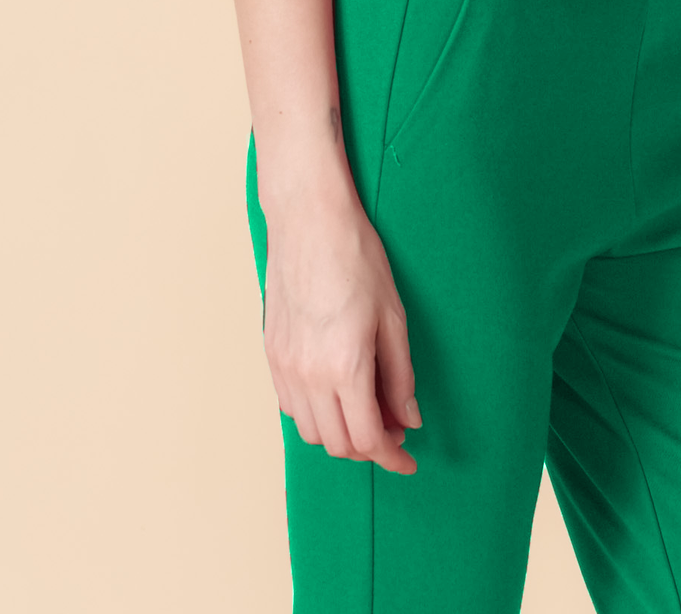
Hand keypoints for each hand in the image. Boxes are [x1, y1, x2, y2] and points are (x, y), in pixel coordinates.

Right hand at [258, 163, 421, 473]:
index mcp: (345, 367)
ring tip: (367, 409)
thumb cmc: (356, 257)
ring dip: (340, 433)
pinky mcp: (271, 353)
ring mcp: (284, 366)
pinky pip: (290, 406)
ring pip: (311, 431)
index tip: (408, 461)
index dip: (392, 457)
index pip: (367, 439)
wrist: (309, 219)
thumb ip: (400, 376)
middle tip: (396, 427)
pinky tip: (336, 391)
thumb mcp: (393, 317)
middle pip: (338, 443)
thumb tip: (409, 418)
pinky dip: (315, 413)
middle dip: (370, 447)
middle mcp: (308, 375)